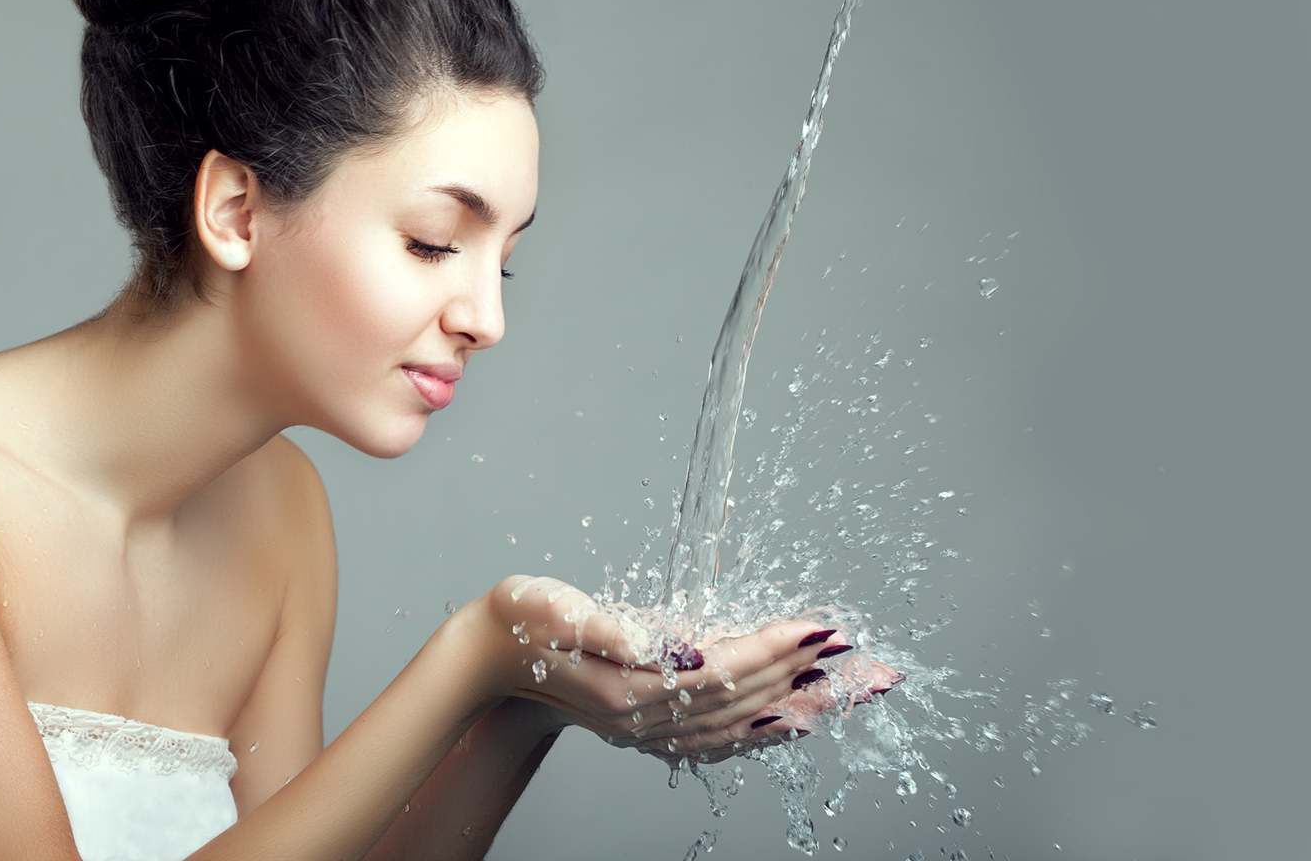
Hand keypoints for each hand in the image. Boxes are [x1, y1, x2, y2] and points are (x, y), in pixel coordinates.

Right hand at [475, 576, 902, 760]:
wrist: (485, 659)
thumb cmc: (520, 621)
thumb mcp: (556, 609)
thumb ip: (617, 631)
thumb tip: (683, 648)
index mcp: (633, 687)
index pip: (727, 669)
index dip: (779, 648)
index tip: (827, 628)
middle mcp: (648, 718)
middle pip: (746, 702)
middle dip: (810, 677)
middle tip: (866, 660)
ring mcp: (651, 731)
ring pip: (743, 727)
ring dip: (801, 707)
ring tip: (851, 693)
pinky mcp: (652, 728)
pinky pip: (720, 742)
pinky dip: (763, 733)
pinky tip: (792, 723)